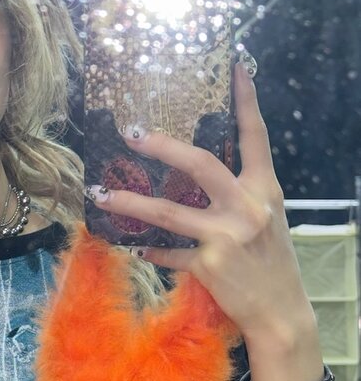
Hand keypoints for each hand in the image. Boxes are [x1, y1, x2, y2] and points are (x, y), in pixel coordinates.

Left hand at [87, 59, 316, 348]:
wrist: (281, 312)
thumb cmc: (270, 262)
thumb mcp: (265, 219)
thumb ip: (236, 195)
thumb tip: (194, 174)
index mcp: (265, 190)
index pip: (255, 137)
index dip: (246, 101)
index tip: (236, 67)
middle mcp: (248, 207)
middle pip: (200, 165)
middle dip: (162, 147)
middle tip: (130, 132)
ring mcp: (227, 236)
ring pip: (168, 212)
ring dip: (129, 202)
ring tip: (100, 194)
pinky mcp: (209, 264)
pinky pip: (168, 252)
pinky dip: (150, 249)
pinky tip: (134, 245)